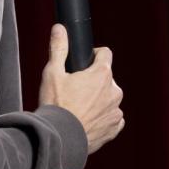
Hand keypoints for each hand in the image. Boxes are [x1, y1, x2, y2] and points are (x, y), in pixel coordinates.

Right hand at [38, 24, 125, 154]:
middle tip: (75, 90)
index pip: (105, 53)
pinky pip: (112, 117)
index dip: (93, 55)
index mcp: (102, 74)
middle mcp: (114, 91)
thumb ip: (58, 48)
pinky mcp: (114, 128)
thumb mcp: (52, 73)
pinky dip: (102, 117)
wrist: (60, 140)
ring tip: (79, 108)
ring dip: (99, 99)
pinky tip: (86, 120)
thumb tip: (59, 28)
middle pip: (106, 77)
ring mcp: (116, 110)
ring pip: (109, 98)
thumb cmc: (55, 105)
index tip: (82, 64)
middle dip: (93, 80)